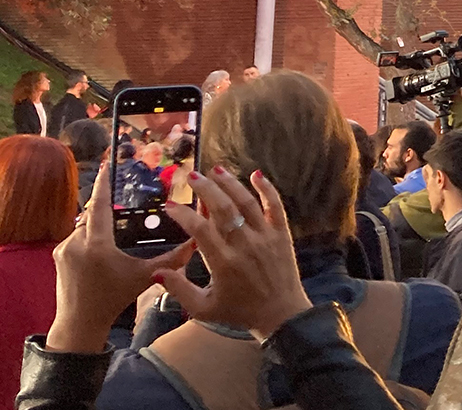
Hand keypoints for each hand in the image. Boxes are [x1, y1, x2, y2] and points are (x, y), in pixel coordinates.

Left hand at [47, 164, 194, 352]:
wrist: (80, 322)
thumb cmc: (114, 299)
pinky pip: (76, 237)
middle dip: (109, 213)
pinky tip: (101, 252)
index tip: (108, 166)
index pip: (100, 206)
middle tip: (125, 215)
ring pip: (85, 226)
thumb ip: (172, 260)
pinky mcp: (58, 255)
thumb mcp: (145, 276)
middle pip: (94, 215)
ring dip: (99, 227)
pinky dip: (89, 238)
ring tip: (115, 239)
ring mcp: (64, 249)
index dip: (105, 185)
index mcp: (98, 244)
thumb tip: (197, 243)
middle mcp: (76, 242)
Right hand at [158, 169, 309, 340]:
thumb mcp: (203, 308)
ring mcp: (266, 237)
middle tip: (191, 176)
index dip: (183, 214)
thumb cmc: (238, 312)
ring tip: (215, 169)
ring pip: (247, 203)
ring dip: (230, 183)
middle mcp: (245, 245)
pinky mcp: (282, 234)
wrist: (281, 315)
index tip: (170, 205)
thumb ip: (179, 289)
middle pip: (223, 208)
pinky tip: (256, 174)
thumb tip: (157, 271)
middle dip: (206, 189)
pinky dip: (267, 188)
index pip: (200, 229)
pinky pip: (276, 206)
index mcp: (223, 263)